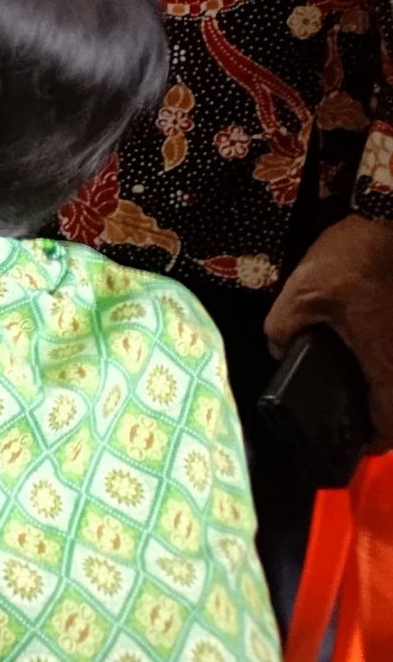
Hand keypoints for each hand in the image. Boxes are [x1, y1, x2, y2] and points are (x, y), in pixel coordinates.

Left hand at [266, 214, 392, 452]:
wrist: (390, 219)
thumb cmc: (355, 259)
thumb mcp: (304, 293)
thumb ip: (283, 327)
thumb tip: (279, 350)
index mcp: (387, 367)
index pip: (389, 427)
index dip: (372, 441)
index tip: (355, 442)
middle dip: (380, 416)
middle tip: (353, 413)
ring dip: (386, 388)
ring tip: (360, 383)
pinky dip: (387, 362)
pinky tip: (366, 348)